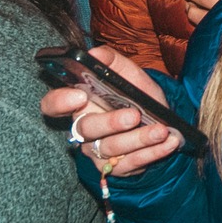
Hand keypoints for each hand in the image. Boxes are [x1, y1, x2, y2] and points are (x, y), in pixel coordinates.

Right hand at [39, 45, 182, 177]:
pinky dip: (152, 153)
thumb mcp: (128, 73)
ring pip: (111, 148)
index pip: (53, 105)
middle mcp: (84, 129)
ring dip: (139, 139)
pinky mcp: (115, 168)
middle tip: (134, 115)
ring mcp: (97, 151)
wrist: (160, 119)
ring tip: (161, 130)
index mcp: (80, 103)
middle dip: (110, 122)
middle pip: (86, 128)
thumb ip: (111, 61)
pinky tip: (168, 142)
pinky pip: (131, 163)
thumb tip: (94, 54)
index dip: (59, 102)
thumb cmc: (136, 95)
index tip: (79, 95)